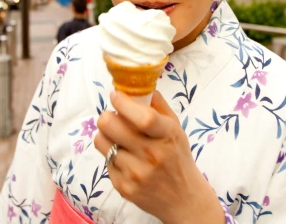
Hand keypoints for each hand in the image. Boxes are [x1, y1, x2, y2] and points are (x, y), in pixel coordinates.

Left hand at [94, 91, 223, 223]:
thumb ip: (159, 106)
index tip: (116, 95)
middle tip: (114, 117)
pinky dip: (111, 155)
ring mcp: (136, 173)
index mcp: (167, 136)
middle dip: (108, 116)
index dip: (124, 103)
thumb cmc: (178, 158)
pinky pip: (105, 161)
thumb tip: (141, 86)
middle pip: (111, 125)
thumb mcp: (176, 129)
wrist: (183, 199)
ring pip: (102, 141)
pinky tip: (125, 158)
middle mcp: (151, 155)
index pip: (143, 117)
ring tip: (117, 137)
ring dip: (106, 135)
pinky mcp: (123, 187)